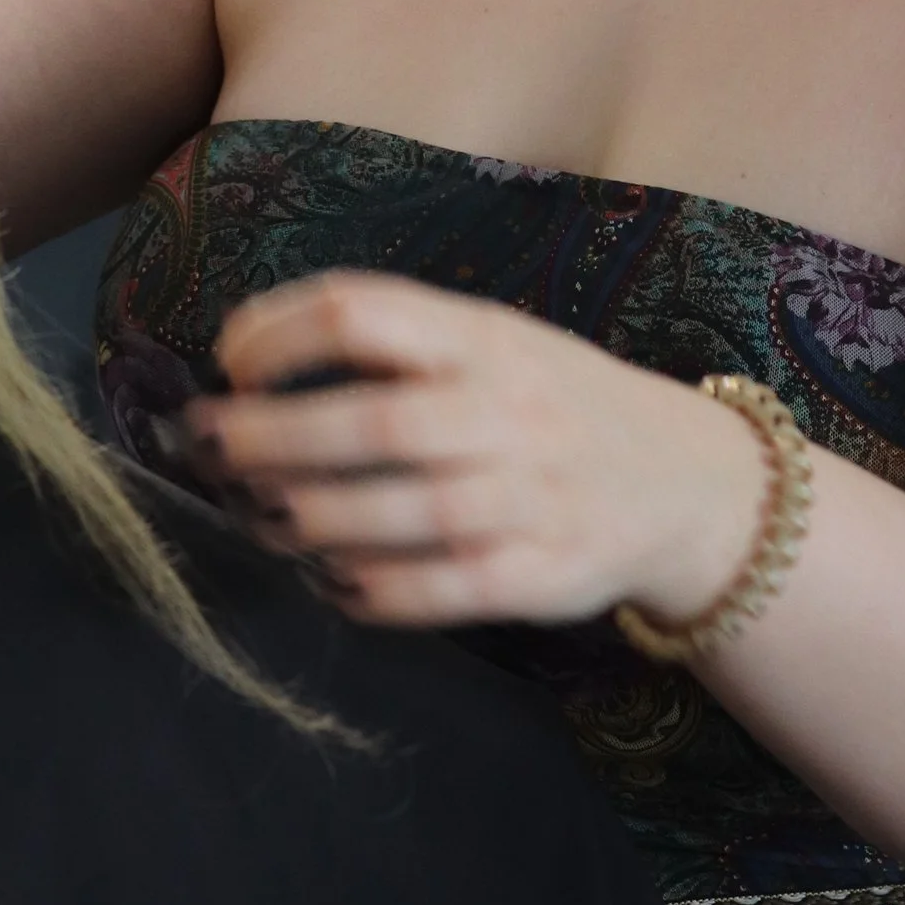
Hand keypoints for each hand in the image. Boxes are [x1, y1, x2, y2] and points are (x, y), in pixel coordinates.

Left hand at [181, 270, 768, 631]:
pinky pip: (445, 589)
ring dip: (313, 518)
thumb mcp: (496, 343)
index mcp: (485, 338)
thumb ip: (397, 345)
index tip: (230, 362)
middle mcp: (510, 411)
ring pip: (405, 512)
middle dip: (273, 437)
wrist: (692, 486)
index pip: (361, 313)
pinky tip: (332, 582)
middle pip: (374, 422)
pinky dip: (376, 591)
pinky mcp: (545, 576)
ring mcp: (533, 497)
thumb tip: (252, 363)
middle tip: (212, 447)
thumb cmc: (555, 407)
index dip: (276, 334)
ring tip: (262, 517)